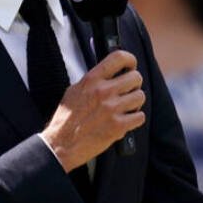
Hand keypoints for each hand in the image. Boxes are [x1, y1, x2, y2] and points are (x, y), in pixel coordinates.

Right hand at [41, 51, 144, 170]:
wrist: (61, 144)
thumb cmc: (66, 119)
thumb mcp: (74, 91)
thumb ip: (92, 81)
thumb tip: (109, 73)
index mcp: (91, 80)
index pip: (119, 58)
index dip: (130, 60)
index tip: (131, 66)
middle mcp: (103, 92)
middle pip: (136, 77)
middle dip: (134, 85)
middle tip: (128, 91)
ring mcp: (112, 109)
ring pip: (140, 96)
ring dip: (135, 103)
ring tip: (126, 107)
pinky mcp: (118, 126)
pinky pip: (140, 116)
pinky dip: (135, 119)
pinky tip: (126, 120)